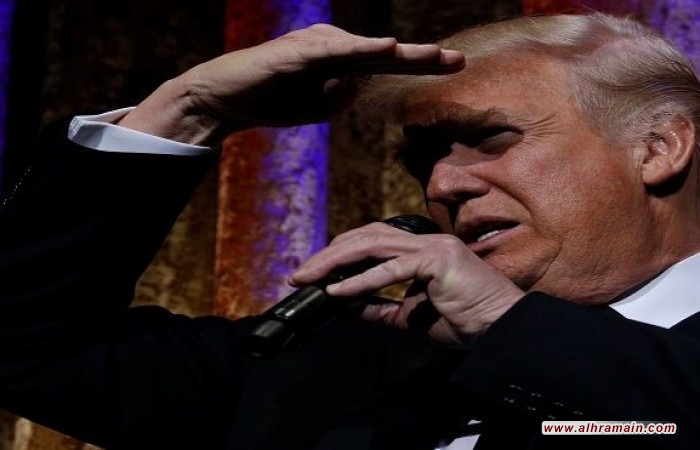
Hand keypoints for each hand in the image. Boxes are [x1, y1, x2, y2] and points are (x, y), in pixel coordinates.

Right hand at [117, 24, 464, 145]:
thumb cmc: (271, 101)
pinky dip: (360, 49)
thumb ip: (340, 98)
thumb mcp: (316, 107)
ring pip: (362, 51)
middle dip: (422, 56)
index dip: (420, 63)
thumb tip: (356, 85)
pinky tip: (384, 49)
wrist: (224, 99)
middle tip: (459, 58)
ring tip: (433, 56)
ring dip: (397, 55)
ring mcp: (314, 46)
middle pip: (383, 53)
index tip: (455, 64)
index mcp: (339, 63)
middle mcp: (331, 47)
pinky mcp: (296, 52)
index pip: (386, 64)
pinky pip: (333, 51)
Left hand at [290, 222, 524, 345]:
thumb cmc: (466, 321)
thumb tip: (346, 307)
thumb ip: (381, 309)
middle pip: (366, 237)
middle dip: (329, 254)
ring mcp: (432, 247)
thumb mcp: (411, 317)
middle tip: (300, 274)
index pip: (372, 242)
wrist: (502, 330)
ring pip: (372, 245)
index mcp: (420, 251)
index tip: (314, 274)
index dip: (340, 254)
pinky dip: (361, 280)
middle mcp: (425, 242)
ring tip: (309, 277)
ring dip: (336, 261)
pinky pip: (392, 269)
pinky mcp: (438, 259)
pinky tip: (338, 291)